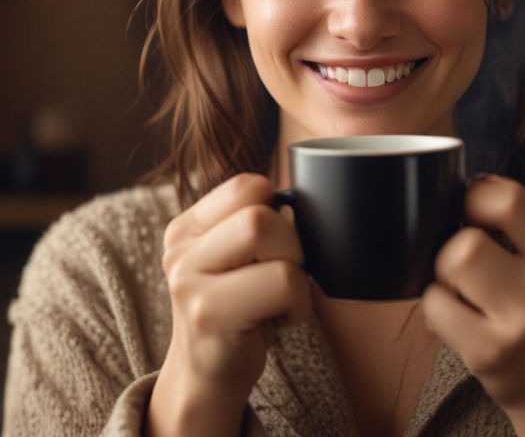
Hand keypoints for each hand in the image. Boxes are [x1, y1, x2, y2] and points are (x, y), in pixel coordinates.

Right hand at [145, 174, 310, 436]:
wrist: (208, 376)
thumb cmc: (240, 310)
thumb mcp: (237, 258)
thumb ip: (256, 222)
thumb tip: (305, 198)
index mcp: (188, 228)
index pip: (248, 186)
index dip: (277, 210)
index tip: (273, 245)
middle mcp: (180, 249)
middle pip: (259, 213)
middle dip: (290, 243)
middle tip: (281, 274)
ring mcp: (188, 280)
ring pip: (267, 235)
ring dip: (294, 270)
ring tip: (279, 296)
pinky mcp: (209, 313)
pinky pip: (283, 282)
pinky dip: (299, 302)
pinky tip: (280, 319)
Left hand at [422, 175, 524, 436]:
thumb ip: (510, 223)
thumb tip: (455, 183)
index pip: (508, 199)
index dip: (473, 197)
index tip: (468, 213)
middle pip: (468, 241)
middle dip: (451, 246)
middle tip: (461, 264)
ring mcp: (518, 323)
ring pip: (452, 266)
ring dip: (442, 276)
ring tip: (458, 291)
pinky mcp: (489, 353)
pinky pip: (435, 306)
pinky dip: (434, 307)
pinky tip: (454, 319)